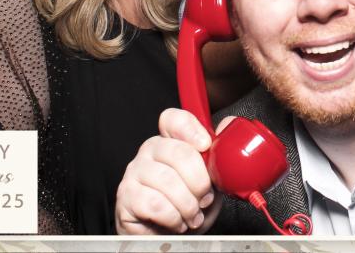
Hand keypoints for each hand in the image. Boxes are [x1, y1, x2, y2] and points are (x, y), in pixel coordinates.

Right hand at [115, 108, 222, 233]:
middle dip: (199, 181)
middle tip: (205, 198)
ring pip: (168, 181)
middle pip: (178, 152)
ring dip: (188, 204)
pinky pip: (155, 204)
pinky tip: (177, 222)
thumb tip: (228, 126)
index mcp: (171, 141)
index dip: (191, 128)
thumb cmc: (189, 203)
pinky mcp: (127, 196)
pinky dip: (173, 217)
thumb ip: (219, 152)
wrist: (170, 235)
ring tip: (192, 215)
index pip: (173, 119)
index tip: (206, 145)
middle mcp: (150, 151)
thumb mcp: (211, 178)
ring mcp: (135, 172)